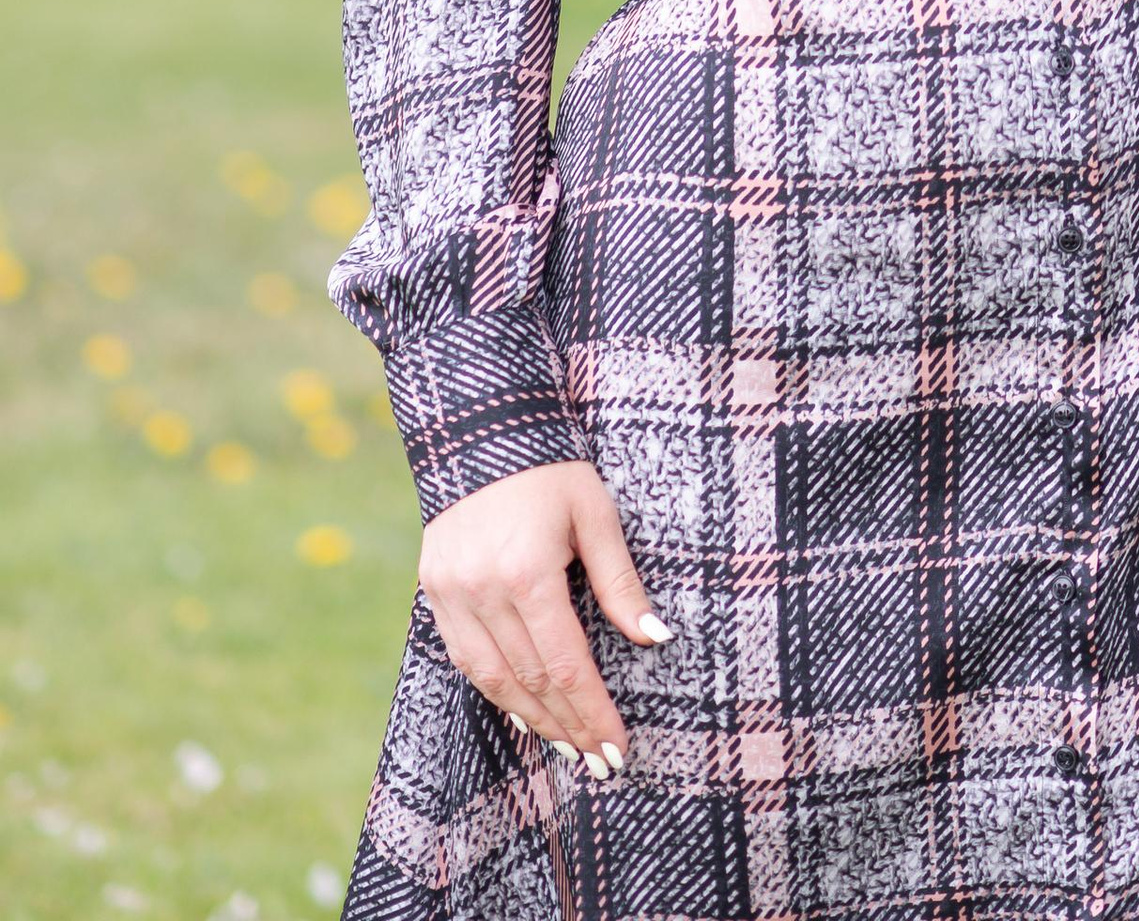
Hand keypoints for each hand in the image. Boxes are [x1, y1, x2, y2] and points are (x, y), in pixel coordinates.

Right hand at [417, 457, 667, 777]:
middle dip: (570, 726)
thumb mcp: (596, 514)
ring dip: (533, 719)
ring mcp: (451, 594)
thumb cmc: (551, 468)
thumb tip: (656, 636)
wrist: (480, 427)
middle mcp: (483, 592)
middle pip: (531, 680)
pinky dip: (496, 690)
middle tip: (600, 761)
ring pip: (494, 679)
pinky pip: (464, 657)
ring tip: (568, 745)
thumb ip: (621, 582)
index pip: (566, 664)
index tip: (618, 746)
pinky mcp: (433, 591)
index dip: (593, 711)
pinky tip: (523, 710)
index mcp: (527, 572)